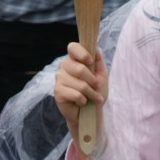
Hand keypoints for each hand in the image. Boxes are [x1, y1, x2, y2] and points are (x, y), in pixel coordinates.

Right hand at [55, 42, 108, 157]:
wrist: (90, 112)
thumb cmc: (95, 92)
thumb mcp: (101, 76)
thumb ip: (98, 61)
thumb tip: (95, 48)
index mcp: (74, 59)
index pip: (73, 47)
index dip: (82, 53)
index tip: (90, 62)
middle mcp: (64, 66)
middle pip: (80, 68)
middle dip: (93, 81)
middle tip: (97, 87)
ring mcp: (59, 78)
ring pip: (79, 84)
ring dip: (90, 93)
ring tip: (93, 98)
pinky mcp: (57, 91)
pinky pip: (75, 94)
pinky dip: (83, 100)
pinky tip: (82, 102)